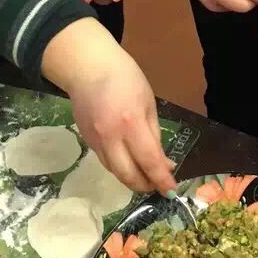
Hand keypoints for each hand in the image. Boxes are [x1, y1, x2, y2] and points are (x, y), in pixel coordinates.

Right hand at [68, 43, 175, 194]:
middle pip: (128, 175)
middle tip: (158, 185)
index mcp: (131, 123)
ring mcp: (95, 141)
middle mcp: (111, 137)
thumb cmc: (125, 78)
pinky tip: (129, 162)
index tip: (171, 191)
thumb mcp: (148, 102)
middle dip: (145, 185)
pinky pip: (105, 162)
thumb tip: (164, 163)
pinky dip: (119, 167)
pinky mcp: (86, 141)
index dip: (161, 179)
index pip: (149, 161)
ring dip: (132, 179)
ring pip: (115, 172)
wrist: (88, 67)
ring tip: (146, 176)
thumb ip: (155, 135)